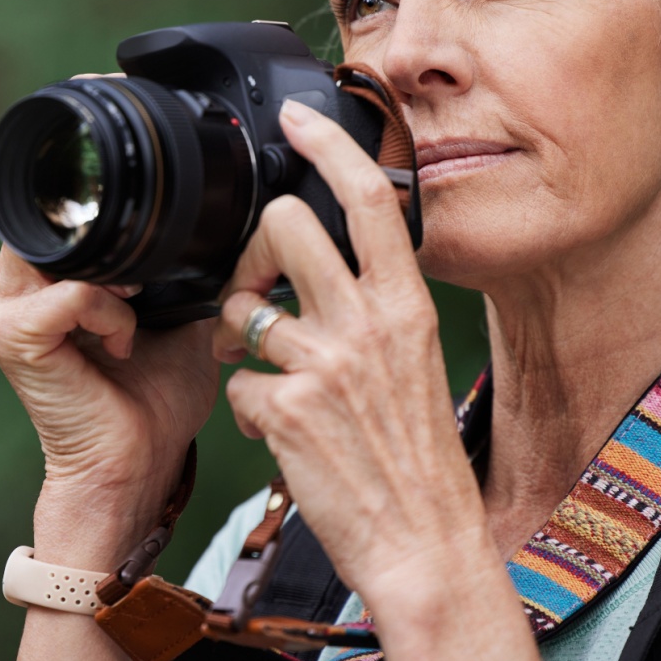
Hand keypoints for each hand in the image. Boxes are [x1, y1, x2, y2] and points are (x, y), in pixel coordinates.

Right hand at [0, 249, 217, 559]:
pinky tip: (122, 345)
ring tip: (133, 309)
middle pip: (57, 227)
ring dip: (111, 276)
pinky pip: (68, 294)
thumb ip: (168, 268)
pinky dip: (108, 313)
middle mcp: (14, 293)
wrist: (140, 462)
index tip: (151, 266)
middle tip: (143, 288)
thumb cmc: (155, 400)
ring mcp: (7, 315)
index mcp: (43, 284)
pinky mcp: (14, 338)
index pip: (65, 218)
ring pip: (59, 251)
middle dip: (111, 247)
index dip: (112, 226)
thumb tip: (199, 231)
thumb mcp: (175, 315)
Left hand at [212, 99, 487, 603]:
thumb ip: (376, 309)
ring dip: (237, 338)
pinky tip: (276, 431)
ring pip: (241, 305)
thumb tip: (329, 267)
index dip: (329, 144)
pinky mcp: (287, 412)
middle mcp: (368, 324)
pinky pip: (235, 384)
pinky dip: (244, 408)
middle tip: (254, 286)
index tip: (297, 117)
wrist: (425, 542)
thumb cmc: (418, 457)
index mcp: (408, 305)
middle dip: (252, 249)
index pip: (371, 198)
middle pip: (285, 225)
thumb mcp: (415, 362)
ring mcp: (325, 366)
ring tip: (262, 371)